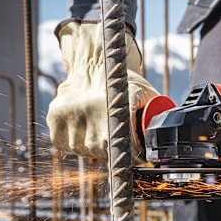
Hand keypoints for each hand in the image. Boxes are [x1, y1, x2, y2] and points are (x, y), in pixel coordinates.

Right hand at [46, 20, 157, 163]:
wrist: (94, 63)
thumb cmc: (123, 82)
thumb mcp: (145, 95)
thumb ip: (155, 117)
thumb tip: (164, 141)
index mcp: (116, 106)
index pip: (124, 146)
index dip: (131, 155)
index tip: (136, 157)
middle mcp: (91, 109)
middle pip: (102, 151)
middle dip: (112, 152)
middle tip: (116, 143)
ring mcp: (71, 114)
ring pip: (84, 150)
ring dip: (93, 149)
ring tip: (99, 132)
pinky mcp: (56, 118)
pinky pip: (66, 145)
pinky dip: (75, 144)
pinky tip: (83, 131)